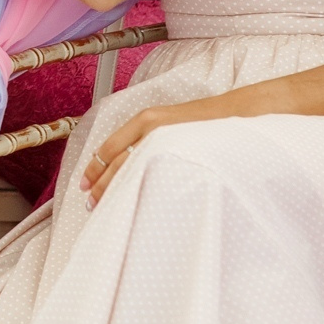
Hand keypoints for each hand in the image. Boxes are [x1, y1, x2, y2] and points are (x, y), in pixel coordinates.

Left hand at [81, 100, 210, 202]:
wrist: (238, 115)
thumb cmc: (203, 122)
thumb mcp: (169, 123)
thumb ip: (148, 138)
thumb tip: (126, 163)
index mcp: (146, 119)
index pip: (110, 148)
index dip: (94, 169)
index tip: (85, 184)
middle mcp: (151, 130)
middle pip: (116, 165)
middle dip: (101, 186)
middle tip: (91, 203)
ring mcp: (166, 144)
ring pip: (131, 174)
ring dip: (116, 193)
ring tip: (106, 208)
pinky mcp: (181, 157)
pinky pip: (154, 180)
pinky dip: (141, 192)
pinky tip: (135, 205)